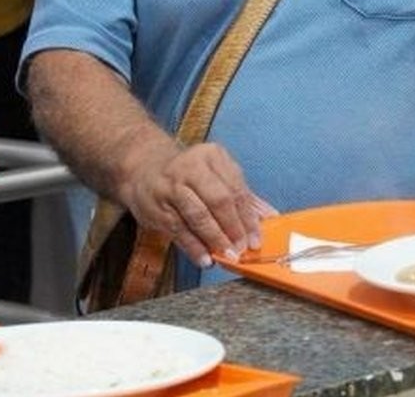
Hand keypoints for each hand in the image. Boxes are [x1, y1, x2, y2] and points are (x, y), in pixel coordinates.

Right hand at [119, 141, 271, 268]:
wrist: (144, 168)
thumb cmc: (188, 175)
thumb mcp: (216, 176)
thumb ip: (242, 196)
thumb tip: (270, 216)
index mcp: (212, 156)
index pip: (237, 189)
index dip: (249, 217)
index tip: (256, 238)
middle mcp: (191, 167)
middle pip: (219, 200)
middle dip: (234, 228)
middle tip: (243, 248)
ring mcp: (172, 186)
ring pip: (198, 215)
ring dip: (216, 238)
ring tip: (228, 255)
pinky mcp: (157, 206)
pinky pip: (179, 229)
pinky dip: (194, 246)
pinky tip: (205, 258)